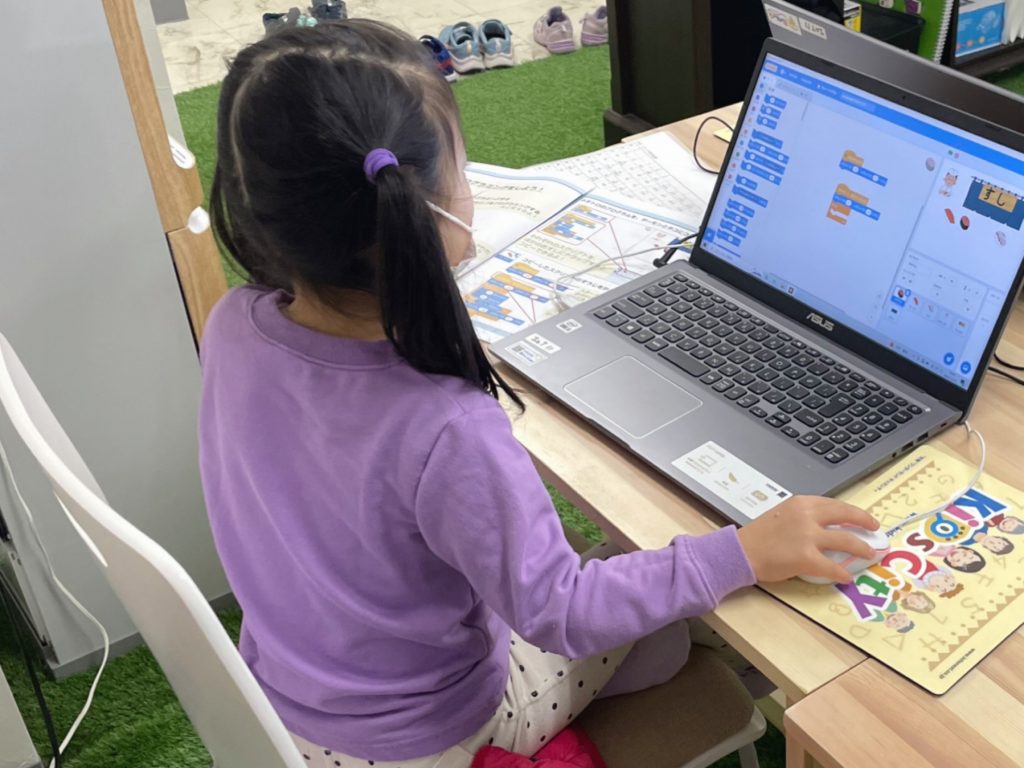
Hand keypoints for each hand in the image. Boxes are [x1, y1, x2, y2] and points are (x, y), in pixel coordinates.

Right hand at [736, 496, 879, 583]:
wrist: (740, 551)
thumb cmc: (758, 536)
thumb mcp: (781, 515)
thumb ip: (802, 517)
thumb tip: (823, 528)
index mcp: (801, 503)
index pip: (834, 504)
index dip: (852, 511)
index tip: (862, 516)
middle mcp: (807, 516)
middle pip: (845, 515)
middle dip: (864, 521)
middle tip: (875, 529)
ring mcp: (808, 536)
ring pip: (845, 540)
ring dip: (861, 548)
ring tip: (869, 554)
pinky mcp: (806, 558)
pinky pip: (832, 567)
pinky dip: (842, 573)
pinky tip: (847, 577)